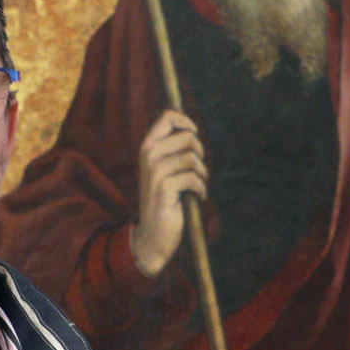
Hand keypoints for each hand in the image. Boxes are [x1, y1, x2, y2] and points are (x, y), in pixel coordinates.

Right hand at [134, 111, 209, 278]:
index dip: (186, 121)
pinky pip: (193, 178)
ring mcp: (155, 171)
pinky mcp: (164, 187)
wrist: (153, 232)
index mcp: (147, 147)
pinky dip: (201, 189)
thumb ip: (172, 150)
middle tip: (200, 169)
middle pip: (187, 137)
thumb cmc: (163, 199)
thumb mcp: (164, 170)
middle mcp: (148, 155)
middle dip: (200, 152)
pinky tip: (199, 197)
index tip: (194, 133)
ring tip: (200, 184)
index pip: (167, 118)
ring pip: (192, 159)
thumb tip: (191, 129)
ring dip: (202, 174)